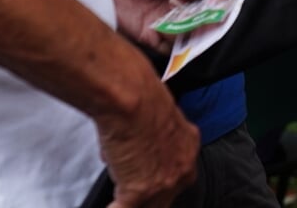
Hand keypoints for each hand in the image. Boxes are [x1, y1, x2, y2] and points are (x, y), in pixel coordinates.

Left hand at [96, 0, 236, 52]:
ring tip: (195, 14)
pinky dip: (180, 42)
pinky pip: (172, 44)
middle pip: (206, 6)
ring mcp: (166, 17)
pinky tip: (179, 31)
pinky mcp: (151, 35)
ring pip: (194, 26)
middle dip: (216, 5)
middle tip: (221, 4)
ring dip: (198, 23)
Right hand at [98, 48, 198, 207]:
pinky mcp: (141, 191)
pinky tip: (107, 206)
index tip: (148, 183)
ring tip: (120, 201)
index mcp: (188, 145)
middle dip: (149, 199)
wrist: (131, 99)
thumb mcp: (157, 119)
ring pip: (150, 206)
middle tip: (134, 197)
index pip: (179, 174)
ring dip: (133, 204)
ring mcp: (164, 182)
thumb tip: (129, 151)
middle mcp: (182, 167)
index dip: (160, 182)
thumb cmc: (141, 99)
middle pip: (167, 197)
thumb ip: (151, 142)